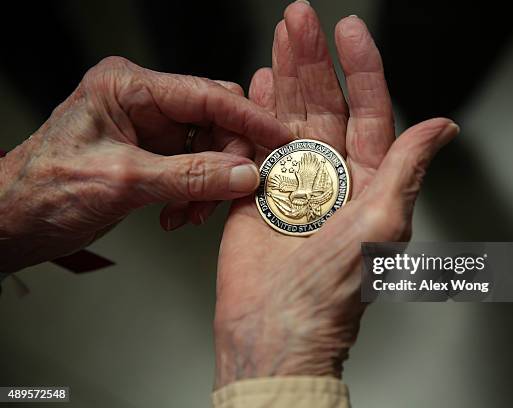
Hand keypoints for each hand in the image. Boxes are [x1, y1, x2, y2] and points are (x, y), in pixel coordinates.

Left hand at [0, 56, 292, 272]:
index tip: (279, 138)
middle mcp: (142, 102)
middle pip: (214, 120)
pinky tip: (179, 213)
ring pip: (210, 149)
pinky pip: (196, 169)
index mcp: (127, 87)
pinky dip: (197, 194)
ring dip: (212, 183)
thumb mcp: (123, 181)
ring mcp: (149, 130)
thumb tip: (244, 174)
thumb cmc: (42, 191)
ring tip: (192, 212)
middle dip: (228, 159)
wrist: (13, 223)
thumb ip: (190, 177)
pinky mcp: (152, 156)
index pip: (205, 95)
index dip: (248, 119)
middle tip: (235, 189)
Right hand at [214, 2, 458, 387]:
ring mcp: (294, 182)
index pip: (369, 111)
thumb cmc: (331, 292)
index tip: (351, 33)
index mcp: (368, 181)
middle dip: (314, 60)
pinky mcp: (259, 193)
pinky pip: (257, 143)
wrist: (276, 327)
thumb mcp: (382, 224)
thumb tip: (443, 128)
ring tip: (282, 36)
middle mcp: (332, 177)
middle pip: (325, 105)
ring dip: (286, 76)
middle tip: (301, 19)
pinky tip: (258, 83)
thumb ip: (407, 170)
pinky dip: (256, 112)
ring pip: (291, 117)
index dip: (361, 69)